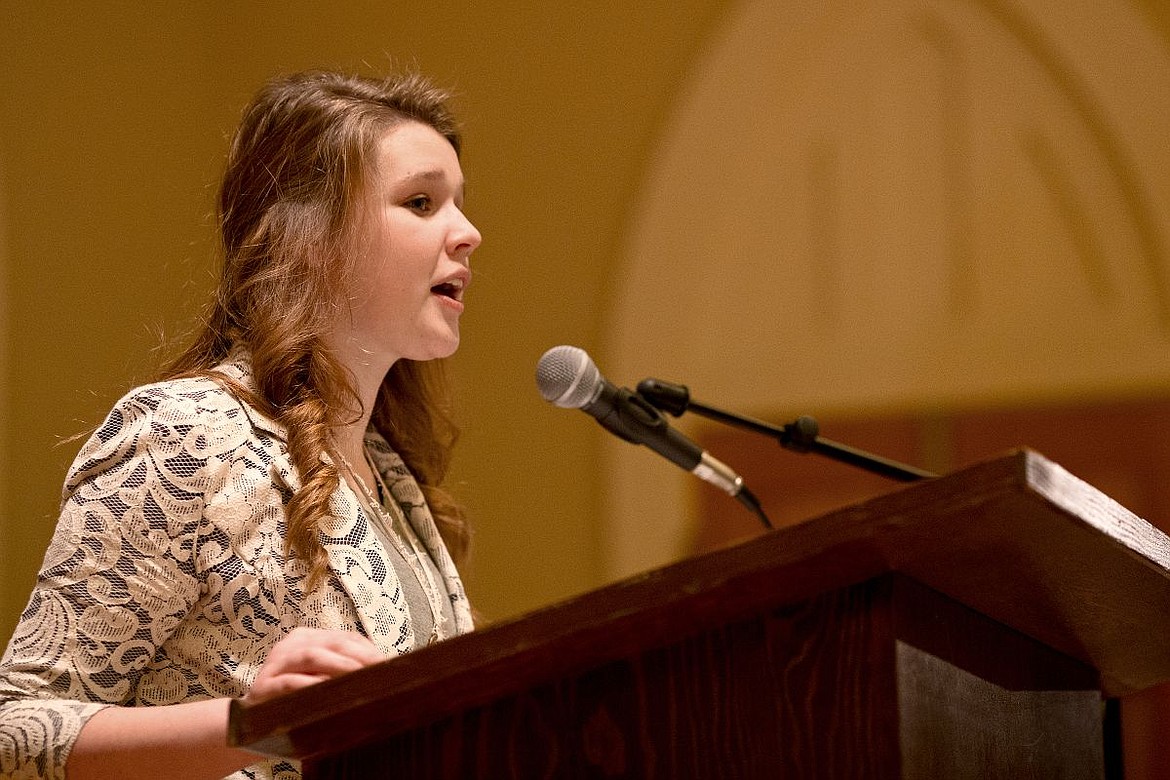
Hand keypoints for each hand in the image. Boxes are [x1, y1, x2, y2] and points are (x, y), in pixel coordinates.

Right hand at [244, 627, 384, 704]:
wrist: (251, 720)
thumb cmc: (293, 697)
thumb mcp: (318, 677)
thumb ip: (341, 670)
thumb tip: (380, 672)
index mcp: (306, 638)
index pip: (343, 637)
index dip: (367, 649)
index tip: (388, 663)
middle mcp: (290, 646)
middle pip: (330, 643)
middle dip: (358, 655)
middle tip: (379, 669)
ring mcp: (275, 664)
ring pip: (311, 656)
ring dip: (338, 665)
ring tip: (359, 675)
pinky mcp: (263, 687)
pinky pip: (289, 682)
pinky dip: (310, 684)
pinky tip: (326, 690)